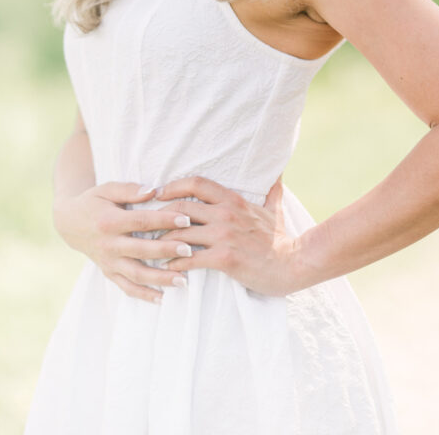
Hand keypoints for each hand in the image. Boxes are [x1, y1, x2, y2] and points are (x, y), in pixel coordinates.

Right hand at [52, 181, 196, 303]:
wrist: (69, 222)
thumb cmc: (94, 201)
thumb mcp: (107, 189)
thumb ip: (130, 189)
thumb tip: (153, 191)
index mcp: (109, 221)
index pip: (140, 221)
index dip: (164, 220)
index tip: (186, 219)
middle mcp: (108, 245)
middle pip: (141, 250)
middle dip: (166, 251)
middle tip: (189, 249)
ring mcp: (108, 262)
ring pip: (136, 274)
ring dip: (160, 279)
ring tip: (183, 281)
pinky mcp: (108, 272)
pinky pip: (126, 287)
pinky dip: (143, 295)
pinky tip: (163, 298)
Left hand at [152, 174, 299, 296]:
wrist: (293, 264)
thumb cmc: (280, 238)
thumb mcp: (275, 209)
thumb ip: (271, 190)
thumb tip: (278, 172)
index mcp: (233, 200)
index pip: (196, 183)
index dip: (174, 186)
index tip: (158, 192)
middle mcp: (226, 214)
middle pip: (182, 207)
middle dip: (160, 214)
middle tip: (145, 223)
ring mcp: (224, 236)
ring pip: (181, 232)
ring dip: (162, 240)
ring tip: (148, 247)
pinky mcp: (224, 259)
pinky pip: (190, 258)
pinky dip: (174, 262)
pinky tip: (166, 266)